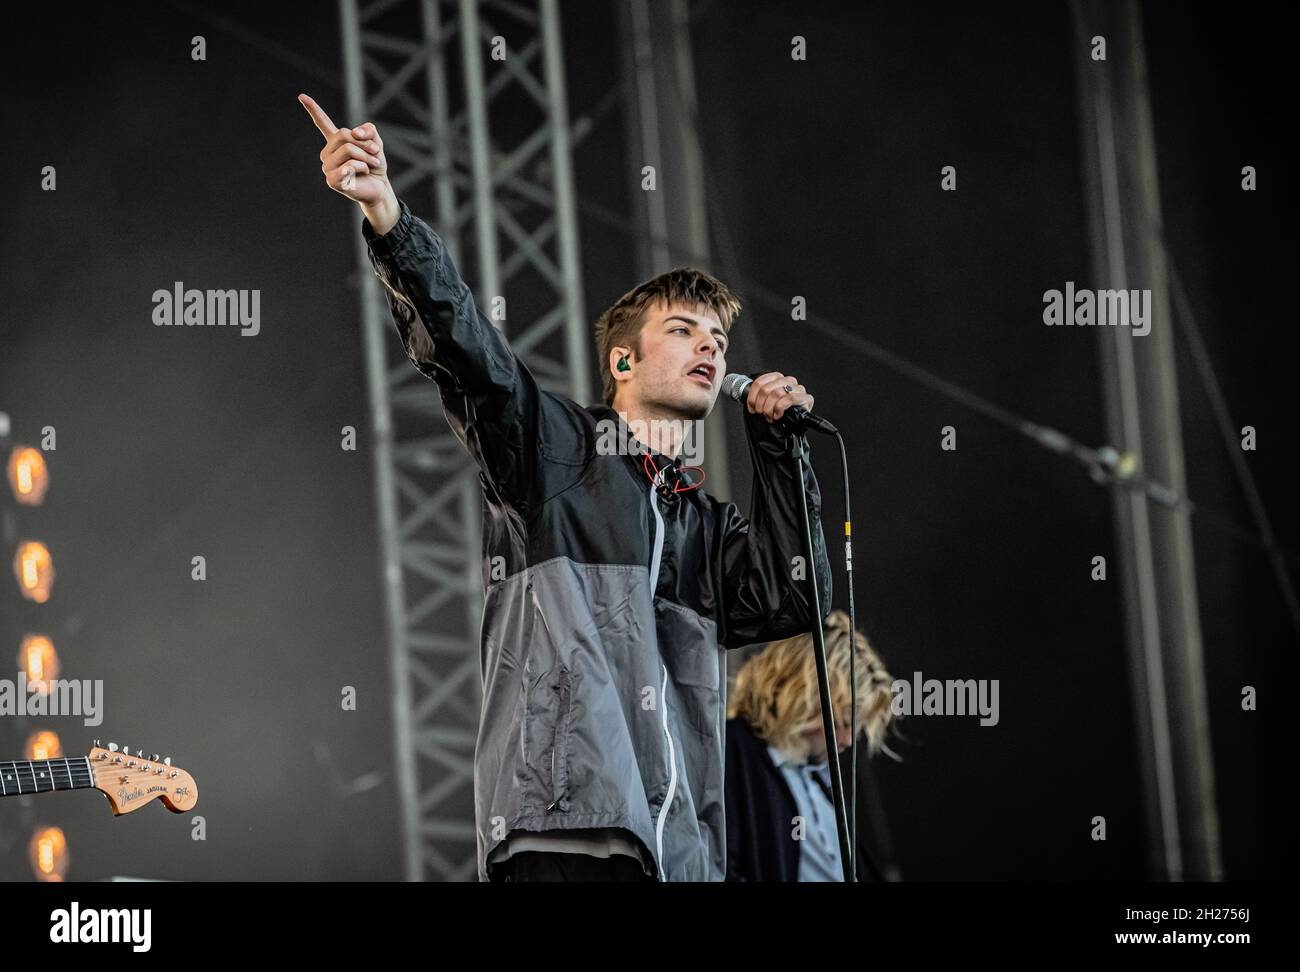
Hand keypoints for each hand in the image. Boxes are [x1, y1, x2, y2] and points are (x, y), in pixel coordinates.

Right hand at [299, 93, 391, 208]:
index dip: (313, 109)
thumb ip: (368, 130)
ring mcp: (328, 167)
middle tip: (375, 153)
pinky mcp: (332, 180)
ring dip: (366, 157)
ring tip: (371, 166)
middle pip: (344, 134)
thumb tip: (355, 132)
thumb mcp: (375, 142)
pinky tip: (362, 174)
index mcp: (335, 142)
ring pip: (348, 149)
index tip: (302, 96)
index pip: (322, 123)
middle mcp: (327, 153)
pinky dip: (362, 168)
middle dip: (364, 143)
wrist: (379, 187)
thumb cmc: (374, 165)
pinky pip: (350, 166)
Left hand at [746, 372, 813, 422]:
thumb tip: (751, 403)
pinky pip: (790, 399)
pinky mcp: (806, 398)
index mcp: (777, 378)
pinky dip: (780, 408)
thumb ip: (758, 397)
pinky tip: (778, 415)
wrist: (793, 427)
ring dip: (770, 408)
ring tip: (770, 416)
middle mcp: (788, 381)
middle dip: (760, 404)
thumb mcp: (765, 403)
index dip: (752, 396)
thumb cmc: (779, 414)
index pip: (760, 382)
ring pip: (777, 393)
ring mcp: (798, 389)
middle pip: (766, 388)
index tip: (752, 407)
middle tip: (761, 413)